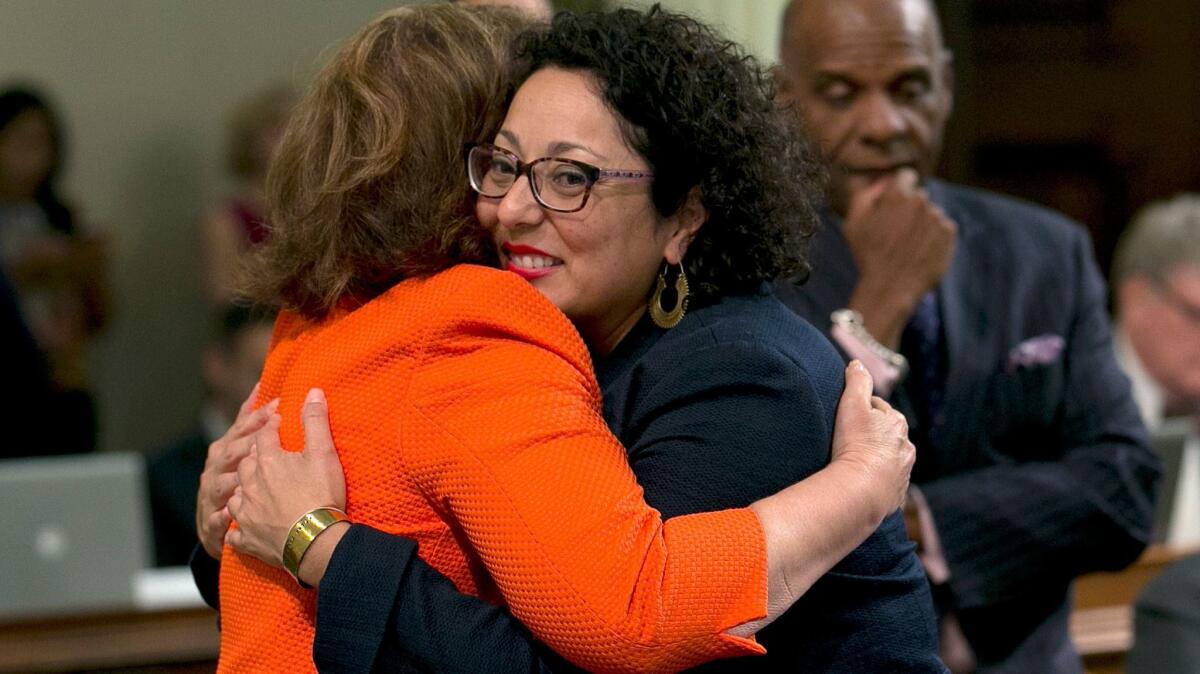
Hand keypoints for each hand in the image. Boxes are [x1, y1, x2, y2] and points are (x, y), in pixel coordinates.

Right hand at [196, 384, 276, 559]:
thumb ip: (252, 420)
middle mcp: (216, 467)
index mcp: (226, 448)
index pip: (242, 428)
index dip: (259, 416)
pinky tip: (230, 514)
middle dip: (250, 442)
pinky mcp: (211, 520)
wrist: (213, 524)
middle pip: (233, 451)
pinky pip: (215, 517)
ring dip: (236, 478)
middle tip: (272, 434)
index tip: (279, 404)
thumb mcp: (240, 447)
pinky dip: (221, 516)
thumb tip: (262, 385)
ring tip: (253, 474)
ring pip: (223, 483)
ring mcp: (211, 493)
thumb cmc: (234, 478)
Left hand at [226, 389, 346, 581]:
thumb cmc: (320, 494)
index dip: (272, 426)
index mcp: (267, 461)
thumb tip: (312, 391)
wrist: (314, 541)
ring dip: (243, 490)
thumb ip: (315, 421)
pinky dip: (236, 529)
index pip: (265, 435)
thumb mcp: (323, 453)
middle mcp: (250, 484)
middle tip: (266, 455)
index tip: (278, 421)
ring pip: (236, 496)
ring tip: (252, 490)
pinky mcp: (248, 538)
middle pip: (246, 464)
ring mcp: (246, 513)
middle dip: (254, 456)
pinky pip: (235, 532)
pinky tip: (238, 529)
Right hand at [831, 361, 914, 516]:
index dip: (861, 409)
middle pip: (886, 434)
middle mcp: (906, 446)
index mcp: (897, 422)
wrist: (862, 490)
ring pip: (888, 458)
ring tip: (856, 462)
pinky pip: (886, 482)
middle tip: (849, 438)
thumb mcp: (852, 404)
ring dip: (876, 458)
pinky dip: (877, 480)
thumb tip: (857, 363)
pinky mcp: (896, 493)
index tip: (846, 416)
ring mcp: (903, 472)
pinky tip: (862, 481)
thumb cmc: (856, 444)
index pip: (878, 408)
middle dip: (872, 434)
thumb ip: (857, 381)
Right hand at [843, 168, 956, 348]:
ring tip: (906, 245)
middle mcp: (921, 201)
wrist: (890, 288)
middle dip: (908, 207)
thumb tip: (880, 181)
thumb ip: (864, 194)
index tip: (892, 203)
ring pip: (930, 213)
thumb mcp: (853, 223)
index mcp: (898, 194)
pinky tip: (919, 251)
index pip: (905, 176)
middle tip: (895, 231)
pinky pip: (942, 227)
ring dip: (921, 223)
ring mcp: (937, 217)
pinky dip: (933, 236)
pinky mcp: (949, 233)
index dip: (897, 188)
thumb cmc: (868, 255)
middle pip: (918, 195)